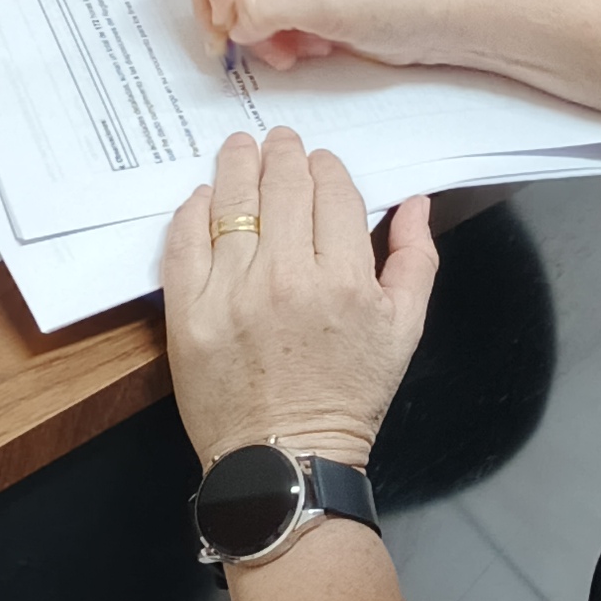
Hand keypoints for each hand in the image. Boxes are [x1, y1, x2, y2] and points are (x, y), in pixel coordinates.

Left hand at [163, 125, 438, 468]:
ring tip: (239, 148)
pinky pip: (185, 242)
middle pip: (282, 187)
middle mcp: (287, 277)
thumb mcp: (405, 331)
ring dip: (237, 165)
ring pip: (232, 203)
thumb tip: (415, 203)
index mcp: (345, 279)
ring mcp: (232, 293)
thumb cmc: (349, 398)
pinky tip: (203, 197)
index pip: (332, 193)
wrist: (289, 460)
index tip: (320, 163)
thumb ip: (415, 259)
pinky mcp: (188, 313)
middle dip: (283, 154)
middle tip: (279, 141)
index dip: (326, 168)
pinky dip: (193, 211)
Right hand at [181, 0, 473, 73]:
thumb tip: (229, 20)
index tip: (231, 14)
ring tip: (285, 50)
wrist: (453, 17)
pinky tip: (302, 50)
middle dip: (220, 4)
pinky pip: (257, 13)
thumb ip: (261, 2)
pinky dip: (269, 37)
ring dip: (248, 27)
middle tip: (232, 42)